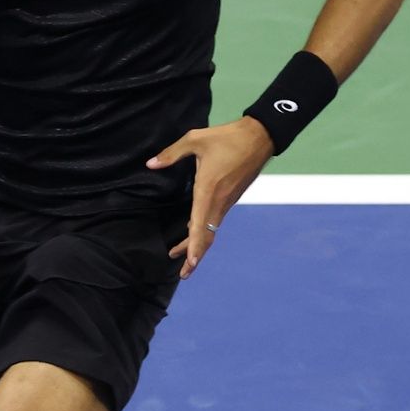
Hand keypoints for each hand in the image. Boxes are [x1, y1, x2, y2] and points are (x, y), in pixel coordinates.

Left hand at [147, 116, 273, 279]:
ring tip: (180, 255)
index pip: (200, 225)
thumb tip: (150, 164)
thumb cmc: (226, 138)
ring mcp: (228, 201)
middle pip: (206, 235)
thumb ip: (172, 153)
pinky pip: (216, 219)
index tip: (190, 264)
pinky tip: (193, 230)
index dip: (195, 246)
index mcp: (209, 190)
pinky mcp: (231, 197)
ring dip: (198, 243)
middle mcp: (219, 201)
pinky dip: (204, 230)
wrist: (259, 137)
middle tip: (183, 273)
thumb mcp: (195, 139)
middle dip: (194, 255)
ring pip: (211, 228)